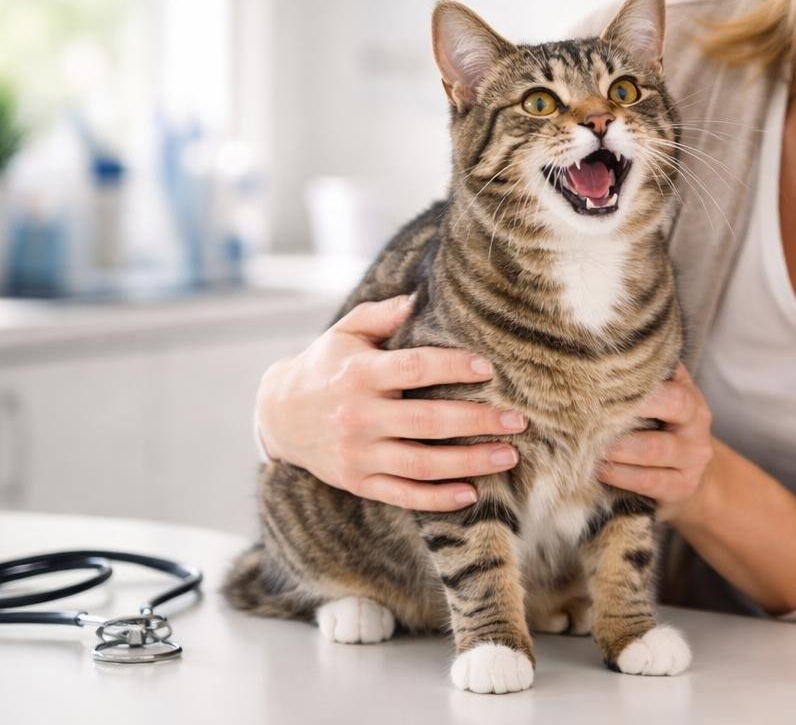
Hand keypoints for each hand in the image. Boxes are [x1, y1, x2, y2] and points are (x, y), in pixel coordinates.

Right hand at [256, 293, 528, 510]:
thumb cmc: (325, 366)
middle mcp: (358, 415)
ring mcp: (358, 453)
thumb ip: (383, 315)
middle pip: (427, 422)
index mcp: (359, 373)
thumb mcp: (345, 333)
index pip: (414, 368)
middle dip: (477, 421)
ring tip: (508, 456)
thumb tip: (421, 296)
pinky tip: (471, 494)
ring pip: (422, 464)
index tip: (489, 368)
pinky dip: (437, 499)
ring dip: (469, 463)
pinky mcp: (358, 481)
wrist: (277, 415)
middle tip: (517, 420)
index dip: (453, 367)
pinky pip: (403, 494)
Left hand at [596, 362, 716, 523]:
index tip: (600, 380)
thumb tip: (598, 354)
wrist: (688, 477)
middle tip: (590, 409)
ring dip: (618, 446)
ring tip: (588, 444)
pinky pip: (649, 480)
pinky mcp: (683, 487)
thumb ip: (643, 381)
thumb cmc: (661, 431)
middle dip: (629, 407)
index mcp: (689, 395)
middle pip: (671, 406)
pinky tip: (599, 470)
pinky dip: (620, 475)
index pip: (669, 381)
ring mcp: (693, 458)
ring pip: (654, 448)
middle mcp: (697, 423)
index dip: (638, 381)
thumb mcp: (660, 402)